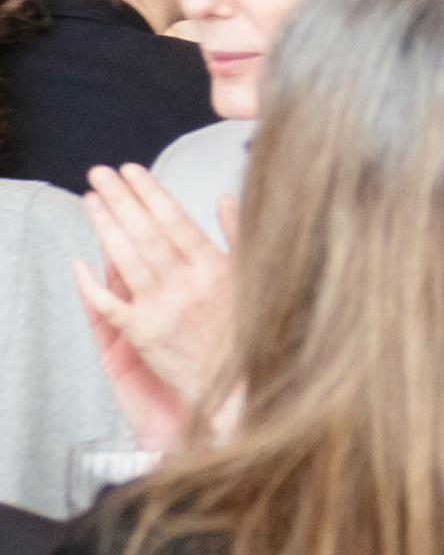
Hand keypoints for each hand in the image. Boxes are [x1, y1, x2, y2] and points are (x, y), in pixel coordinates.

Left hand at [74, 165, 239, 438]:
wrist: (237, 384)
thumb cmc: (246, 328)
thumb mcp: (252, 275)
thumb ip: (237, 234)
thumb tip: (224, 197)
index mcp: (214, 267)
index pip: (175, 219)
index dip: (151, 192)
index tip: (133, 170)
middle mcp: (186, 284)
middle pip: (145, 233)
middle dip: (121, 199)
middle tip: (101, 174)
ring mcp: (162, 309)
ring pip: (126, 260)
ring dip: (105, 227)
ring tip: (90, 201)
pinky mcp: (143, 334)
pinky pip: (109, 305)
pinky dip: (91, 283)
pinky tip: (81, 261)